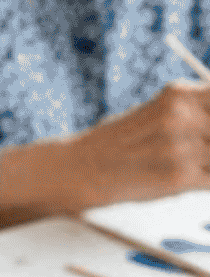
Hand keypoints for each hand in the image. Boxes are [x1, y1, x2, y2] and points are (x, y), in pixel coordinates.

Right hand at [0, 80, 209, 225]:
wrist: (80, 168)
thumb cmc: (123, 142)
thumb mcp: (161, 112)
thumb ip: (197, 112)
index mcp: (179, 95)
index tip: (207, 130)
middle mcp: (181, 116)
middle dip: (209, 143)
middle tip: (197, 149)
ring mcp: (181, 147)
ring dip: (207, 164)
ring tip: (184, 164)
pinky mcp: (179, 177)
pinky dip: (204, 182)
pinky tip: (182, 178)